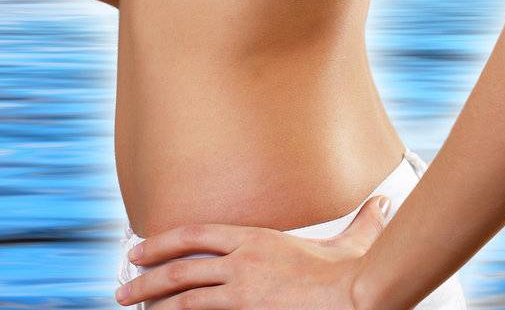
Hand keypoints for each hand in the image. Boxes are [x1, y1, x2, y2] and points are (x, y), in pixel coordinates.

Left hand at [115, 190, 389, 309]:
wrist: (353, 298)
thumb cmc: (349, 275)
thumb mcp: (349, 244)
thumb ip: (361, 224)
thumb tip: (382, 204)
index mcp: (255, 239)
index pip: (195, 235)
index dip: (163, 241)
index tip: (138, 248)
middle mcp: (241, 264)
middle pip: (180, 270)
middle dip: (146, 279)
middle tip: (122, 288)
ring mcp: (241, 294)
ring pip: (184, 301)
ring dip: (155, 306)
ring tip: (134, 309)